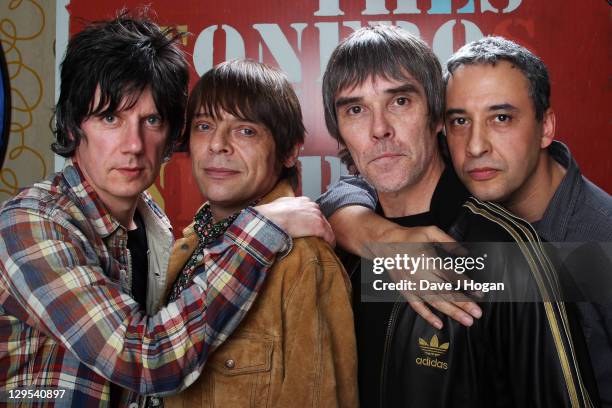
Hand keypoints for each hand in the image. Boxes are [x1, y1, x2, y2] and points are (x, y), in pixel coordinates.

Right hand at [255, 197, 334, 245]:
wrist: (272, 220)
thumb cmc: (271, 215)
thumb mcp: (280, 205)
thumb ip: (286, 206)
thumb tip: (283, 211)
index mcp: (304, 201)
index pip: (313, 212)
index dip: (312, 222)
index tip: (310, 229)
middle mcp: (313, 206)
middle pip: (322, 219)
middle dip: (320, 229)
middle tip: (318, 239)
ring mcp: (317, 216)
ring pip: (327, 228)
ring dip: (326, 236)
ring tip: (325, 245)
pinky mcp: (319, 227)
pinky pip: (329, 236)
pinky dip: (330, 243)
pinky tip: (329, 248)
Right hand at [365, 226, 481, 329]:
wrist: (384, 244)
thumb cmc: (409, 237)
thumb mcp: (430, 232)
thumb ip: (448, 241)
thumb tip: (465, 253)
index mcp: (429, 261)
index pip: (452, 276)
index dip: (467, 285)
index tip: (480, 293)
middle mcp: (422, 276)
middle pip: (446, 292)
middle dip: (463, 304)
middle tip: (478, 314)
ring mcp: (413, 285)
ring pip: (435, 302)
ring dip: (452, 312)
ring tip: (467, 321)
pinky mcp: (406, 291)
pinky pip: (417, 306)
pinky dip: (428, 316)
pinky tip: (439, 324)